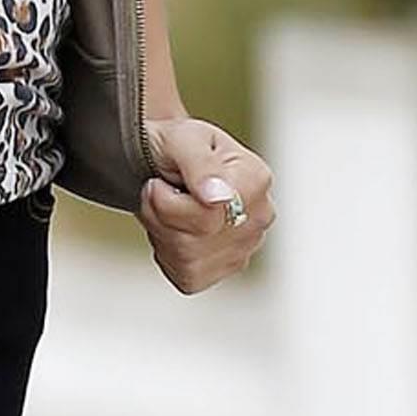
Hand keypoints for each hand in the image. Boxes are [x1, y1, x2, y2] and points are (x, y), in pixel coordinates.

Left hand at [139, 111, 272, 293]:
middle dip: (160, 217)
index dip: (166, 201)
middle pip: (195, 240)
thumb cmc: (176, 146)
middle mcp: (259, 216)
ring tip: (165, 208)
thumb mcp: (181, 139)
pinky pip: (188, 277)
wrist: (164, 158)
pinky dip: (168, 256)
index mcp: (255, 180)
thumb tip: (219, 198)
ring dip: (162, 234)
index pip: (206, 215)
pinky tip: (173, 229)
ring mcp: (246, 246)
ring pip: (188, 260)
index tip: (159, 181)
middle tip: (157, 191)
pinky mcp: (226, 269)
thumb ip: (199, 164)